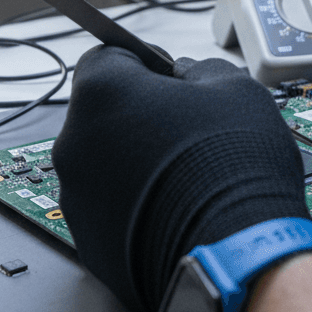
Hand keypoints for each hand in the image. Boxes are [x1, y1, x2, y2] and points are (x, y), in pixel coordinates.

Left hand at [52, 49, 309, 311]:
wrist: (237, 254)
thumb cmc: (233, 167)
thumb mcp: (234, 87)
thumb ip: (200, 70)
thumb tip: (191, 77)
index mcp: (103, 93)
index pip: (106, 56)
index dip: (144, 63)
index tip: (170, 77)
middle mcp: (75, 144)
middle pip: (102, 114)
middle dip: (140, 116)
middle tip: (188, 128)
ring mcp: (77, 200)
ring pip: (104, 165)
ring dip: (136, 163)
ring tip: (189, 176)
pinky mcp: (91, 246)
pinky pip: (110, 211)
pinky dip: (137, 207)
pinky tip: (179, 210)